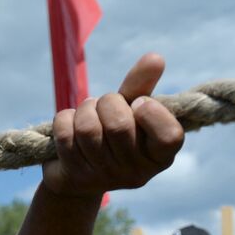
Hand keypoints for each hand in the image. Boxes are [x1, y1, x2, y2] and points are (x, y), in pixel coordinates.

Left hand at [41, 53, 183, 198]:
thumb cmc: (113, 133)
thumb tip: (155, 58)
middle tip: (105, 105)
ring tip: (88, 111)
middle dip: (108, 102)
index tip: (140, 103)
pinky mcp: (76, 176)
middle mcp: (136, 173)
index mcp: (161, 156)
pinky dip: (65, 119)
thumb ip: (142, 85)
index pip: (169, 136)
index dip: (152, 112)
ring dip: (85, 109)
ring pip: (88, 129)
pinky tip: (71, 124)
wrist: (79, 171)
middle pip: (119, 125)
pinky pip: (65, 134)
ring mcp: (105, 177)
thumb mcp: (130, 109)